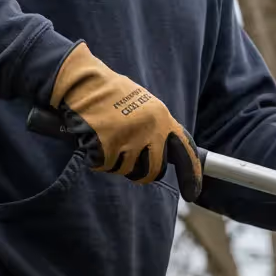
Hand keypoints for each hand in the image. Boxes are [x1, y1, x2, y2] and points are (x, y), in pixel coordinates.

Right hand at [49, 43, 201, 200]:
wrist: (83, 82)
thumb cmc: (110, 94)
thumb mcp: (143, 105)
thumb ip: (156, 128)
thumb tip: (164, 155)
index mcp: (162, 118)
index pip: (185, 152)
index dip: (191, 175)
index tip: (192, 194)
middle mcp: (150, 129)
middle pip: (154, 171)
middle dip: (141, 172)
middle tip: (126, 159)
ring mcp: (129, 138)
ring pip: (127, 170)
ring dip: (115, 162)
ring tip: (106, 138)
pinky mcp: (107, 145)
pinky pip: (105, 166)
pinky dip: (97, 158)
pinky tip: (93, 139)